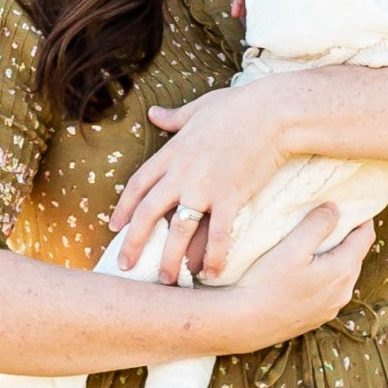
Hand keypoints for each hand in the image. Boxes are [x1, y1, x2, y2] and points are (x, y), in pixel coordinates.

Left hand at [111, 80, 293, 281]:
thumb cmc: (237, 107)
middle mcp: (182, 173)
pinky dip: (214, 256)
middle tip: (126, 265)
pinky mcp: (231, 197)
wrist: (272, 113)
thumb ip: (173, 117)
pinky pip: (218, 235)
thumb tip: (153, 113)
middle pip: (148, 213)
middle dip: (134, 242)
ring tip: (166, 280)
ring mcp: (205, 188)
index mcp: (172, 152)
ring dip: (170, 259)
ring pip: (179, 231)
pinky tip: (211, 274)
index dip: (124, 207)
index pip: (139, 184)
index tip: (115, 227)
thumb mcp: (198, 108)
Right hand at [206, 207, 375, 354]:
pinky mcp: (317, 317)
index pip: (366, 237)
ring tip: (314, 240)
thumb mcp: (292, 246)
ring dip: (335, 255)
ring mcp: (331, 308)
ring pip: (343, 272)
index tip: (350, 202)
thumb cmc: (266, 283)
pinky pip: (330, 288)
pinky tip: (304, 268)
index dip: (361, 217)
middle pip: (355, 254)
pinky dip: (325, 273)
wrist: (245, 324)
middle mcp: (343, 292)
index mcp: (342, 271)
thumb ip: (318, 224)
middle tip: (328, 217)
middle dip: (346, 235)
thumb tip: (335, 208)